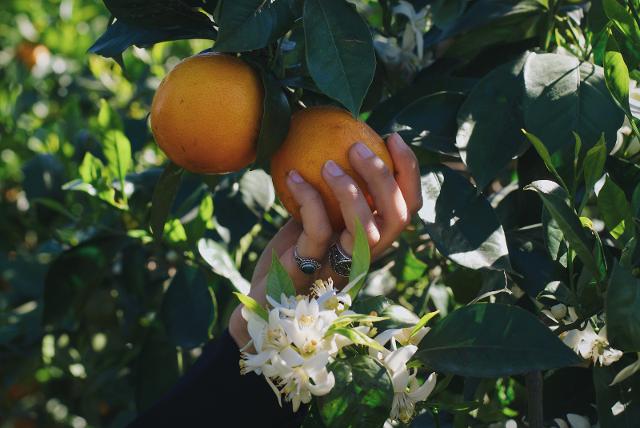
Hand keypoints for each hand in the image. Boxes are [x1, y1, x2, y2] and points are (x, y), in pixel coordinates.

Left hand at [229, 133, 421, 346]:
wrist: (264, 293)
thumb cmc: (294, 249)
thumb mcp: (319, 213)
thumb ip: (335, 190)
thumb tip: (338, 137)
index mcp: (374, 239)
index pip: (409, 207)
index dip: (409, 171)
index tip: (392, 136)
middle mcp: (366, 256)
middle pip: (398, 217)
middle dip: (383, 176)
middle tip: (356, 146)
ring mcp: (341, 267)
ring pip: (366, 228)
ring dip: (350, 189)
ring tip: (327, 163)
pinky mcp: (311, 269)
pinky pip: (318, 229)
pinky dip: (308, 198)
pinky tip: (293, 176)